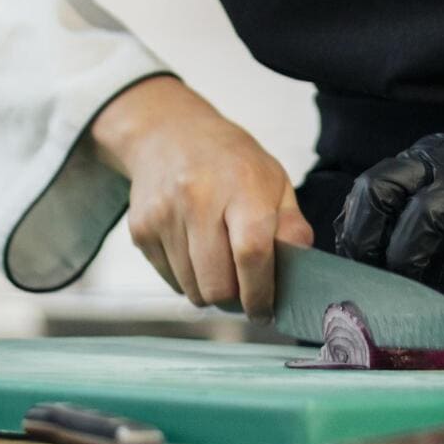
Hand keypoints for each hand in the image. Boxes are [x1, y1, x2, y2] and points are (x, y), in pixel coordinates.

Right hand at [91, 76, 313, 317]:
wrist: (169, 133)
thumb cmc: (230, 160)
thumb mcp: (273, 179)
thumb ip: (291, 226)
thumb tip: (301, 269)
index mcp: (241, 185)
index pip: (252, 253)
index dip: (261, 292)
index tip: (266, 310)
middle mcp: (198, 198)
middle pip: (218, 285)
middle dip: (236, 298)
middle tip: (244, 286)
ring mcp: (164, 214)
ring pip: (193, 290)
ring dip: (211, 289)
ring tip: (219, 260)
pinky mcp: (141, 229)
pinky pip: (171, 282)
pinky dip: (188, 278)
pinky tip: (195, 249)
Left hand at [333, 99, 443, 302]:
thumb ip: (426, 208)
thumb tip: (385, 263)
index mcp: (427, 155)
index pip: (370, 186)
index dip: (353, 230)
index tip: (347, 270)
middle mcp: (442, 159)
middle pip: (379, 192)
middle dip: (364, 243)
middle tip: (366, 286)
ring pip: (419, 221)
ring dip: (406, 268)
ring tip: (406, 303)